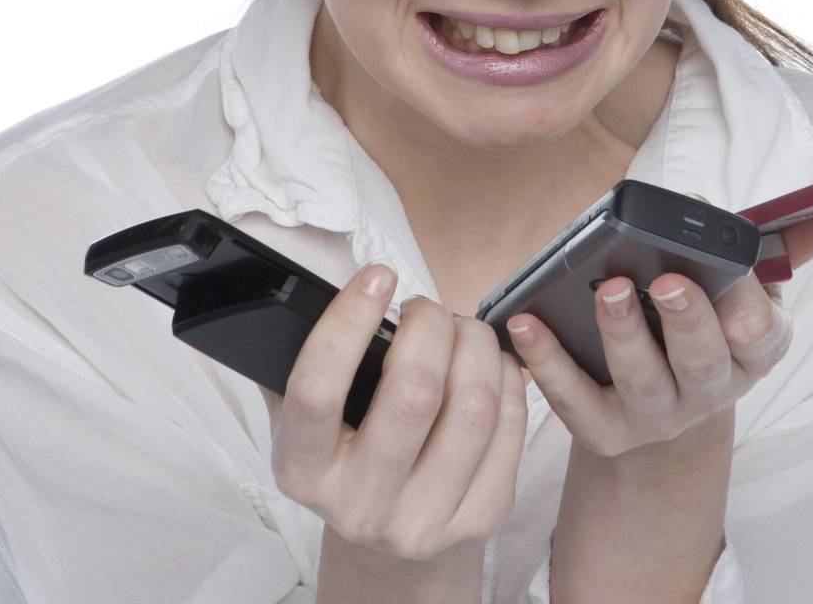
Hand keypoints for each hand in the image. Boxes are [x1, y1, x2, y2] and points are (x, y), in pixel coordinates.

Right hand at [258, 263, 528, 561]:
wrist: (386, 536)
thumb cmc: (345, 448)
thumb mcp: (303, 415)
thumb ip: (305, 358)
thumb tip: (328, 289)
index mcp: (303, 471)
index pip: (317, 391)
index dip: (347, 323)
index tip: (378, 276)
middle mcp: (360, 506)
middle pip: (412, 394)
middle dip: (430, 326)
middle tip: (426, 309)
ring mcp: (424, 521)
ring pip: (472, 407)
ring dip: (476, 345)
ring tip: (463, 330)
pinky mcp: (480, 521)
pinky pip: (509, 427)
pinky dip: (507, 377)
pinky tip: (491, 362)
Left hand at [507, 200, 812, 458]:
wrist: (658, 409)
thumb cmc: (702, 323)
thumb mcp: (748, 290)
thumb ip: (787, 245)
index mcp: (751, 354)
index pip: (762, 336)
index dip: (748, 304)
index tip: (729, 267)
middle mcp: (708, 391)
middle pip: (704, 362)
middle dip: (689, 319)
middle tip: (667, 278)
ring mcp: (655, 416)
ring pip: (642, 380)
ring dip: (624, 333)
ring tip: (605, 289)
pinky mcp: (603, 431)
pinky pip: (573, 402)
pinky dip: (547, 362)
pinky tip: (524, 319)